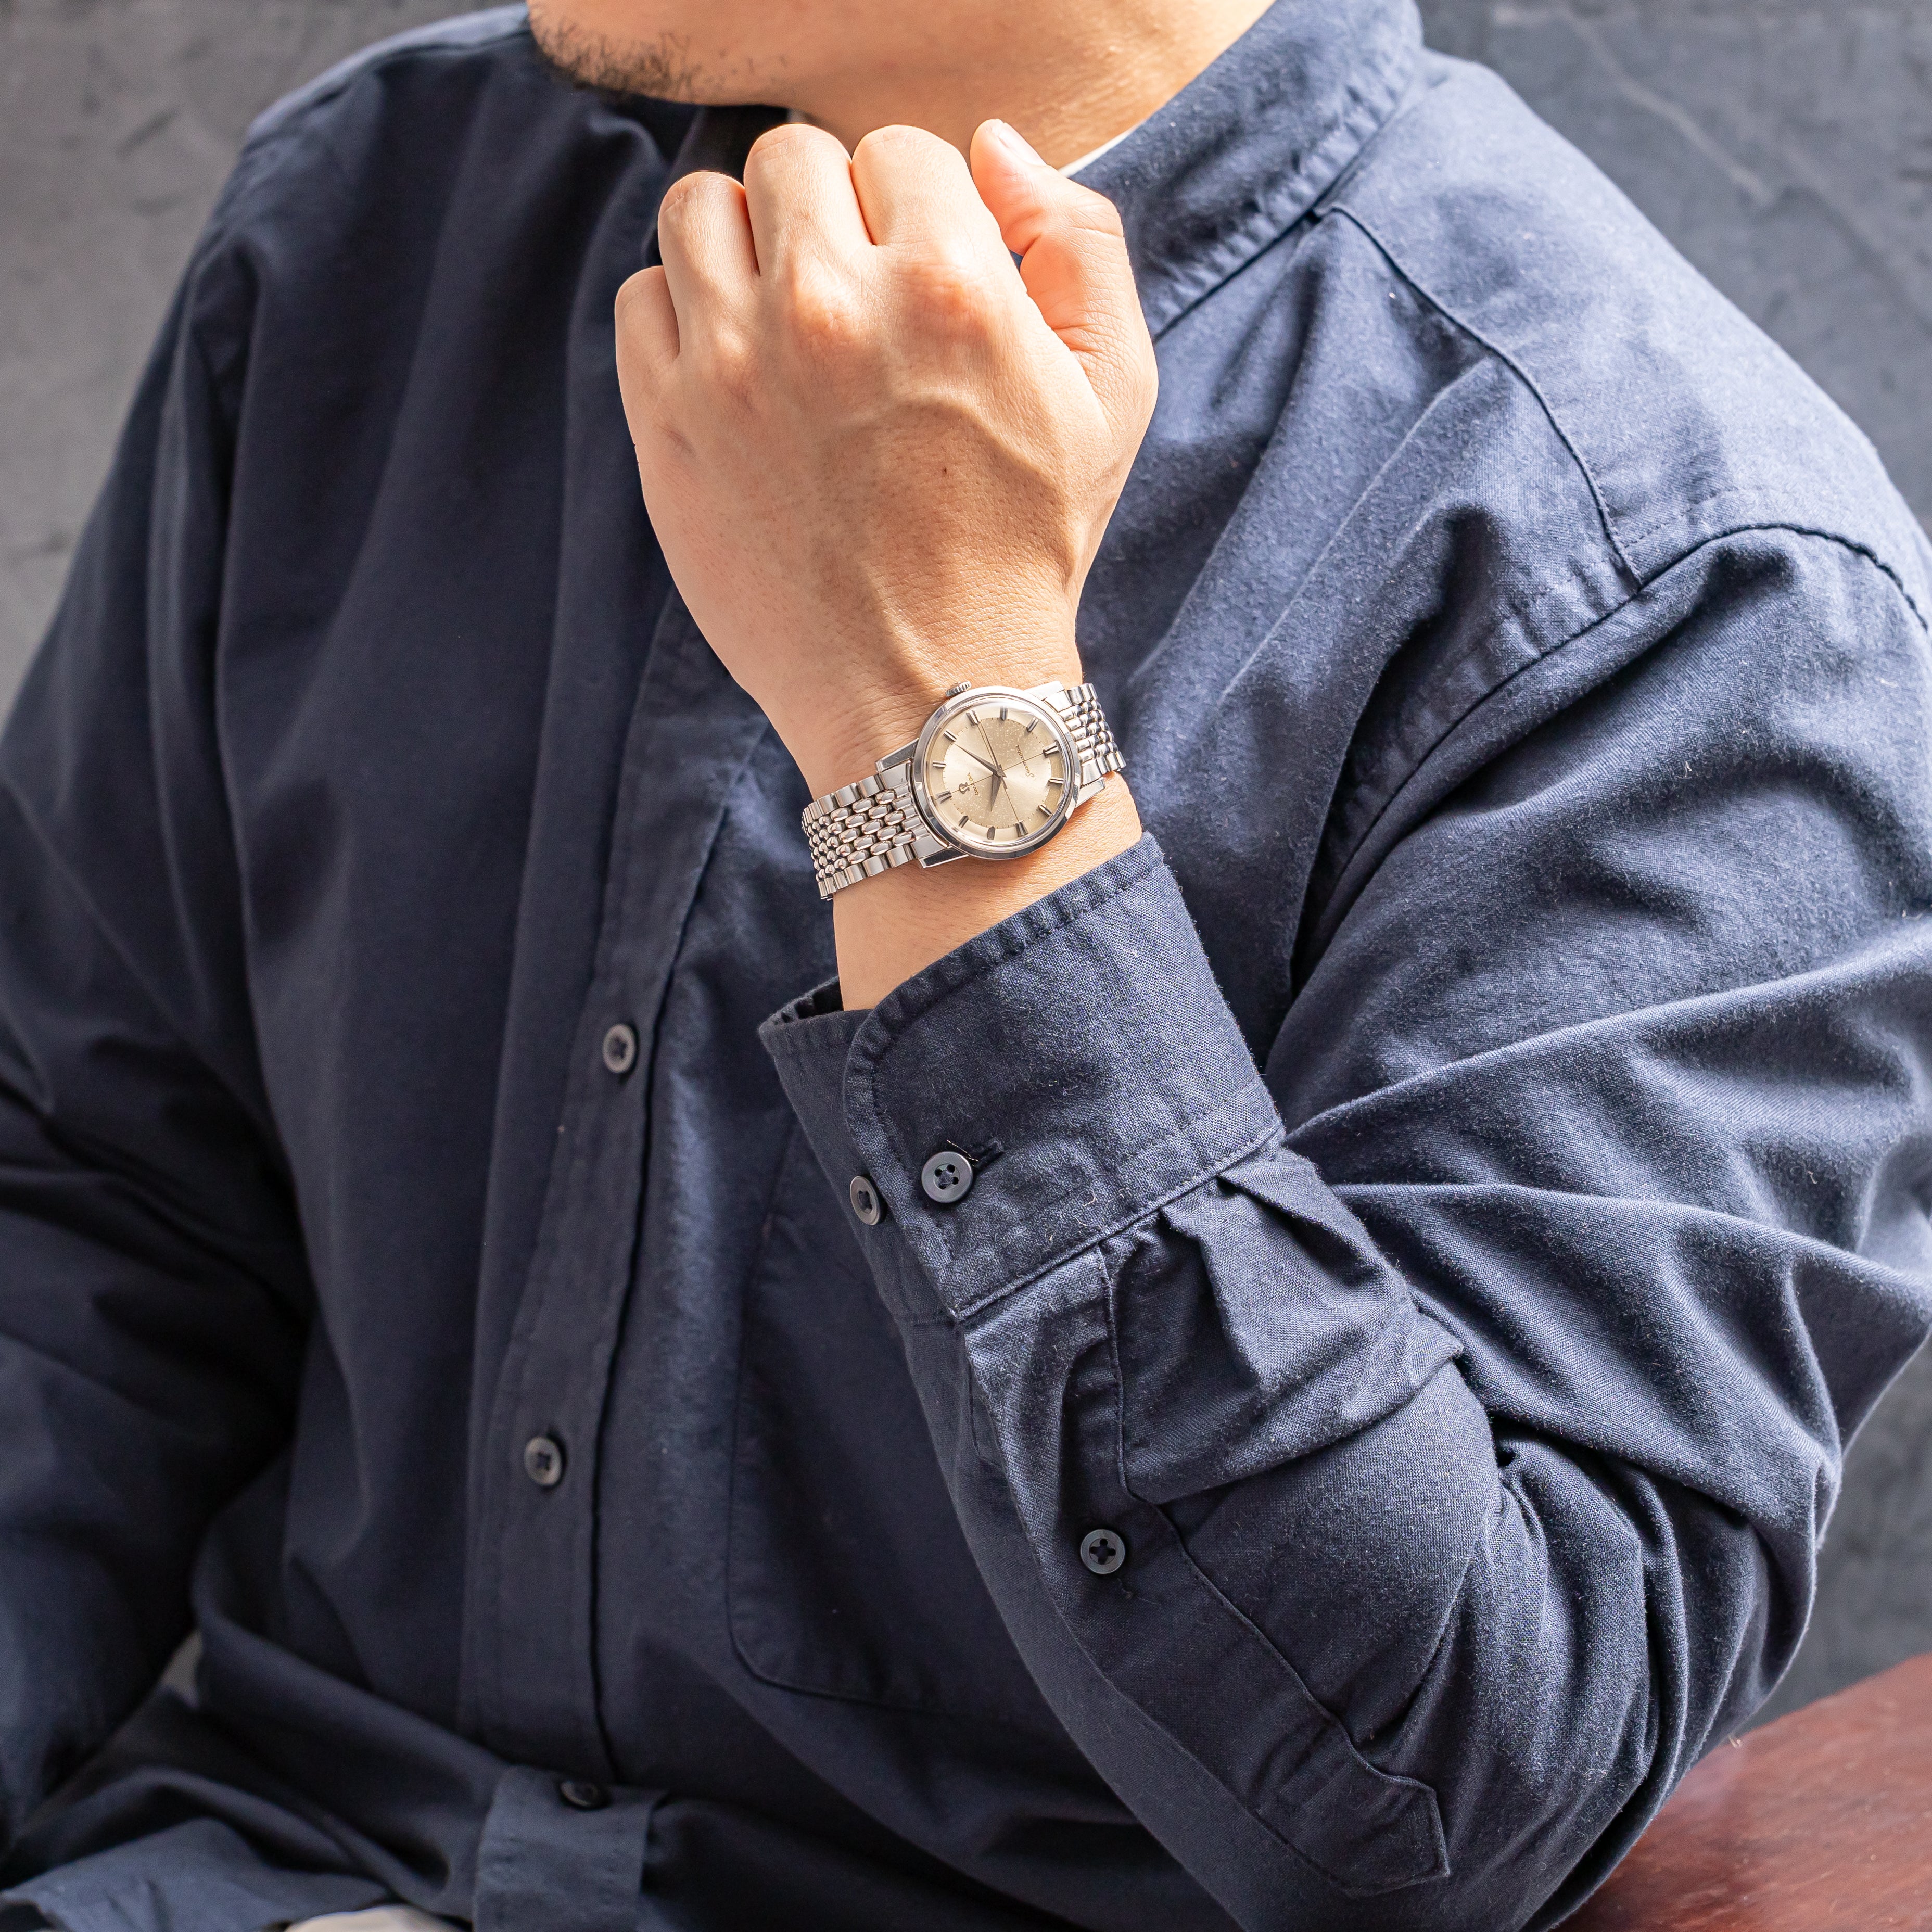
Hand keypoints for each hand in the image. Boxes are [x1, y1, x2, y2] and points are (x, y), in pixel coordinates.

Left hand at [612, 117, 1157, 800]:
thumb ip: (1081, 242)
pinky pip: (641, 299)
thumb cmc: (1027, 549)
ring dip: (743, 247)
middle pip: (791, 160)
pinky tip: (735, 373)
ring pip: (700, 210)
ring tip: (784, 323)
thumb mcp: (1113, 396)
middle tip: (855, 302)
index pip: (900, 152)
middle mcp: (830, 307)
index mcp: (949, 285)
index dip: (916, 211)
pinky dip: (681, 316)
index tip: (919, 282)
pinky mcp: (667, 425)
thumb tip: (993, 148)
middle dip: (828, 215)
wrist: (932, 696)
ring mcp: (732, 366)